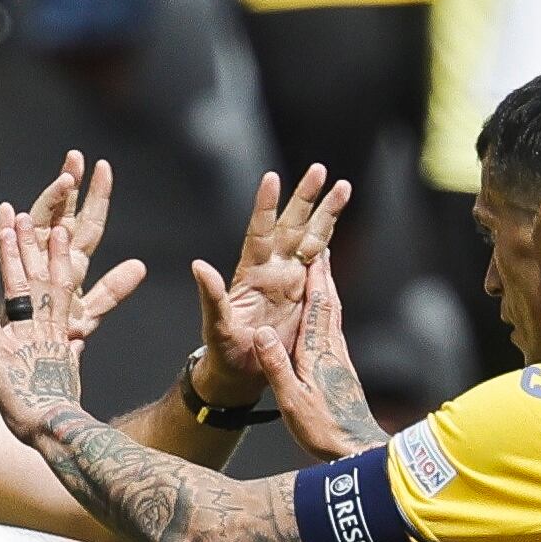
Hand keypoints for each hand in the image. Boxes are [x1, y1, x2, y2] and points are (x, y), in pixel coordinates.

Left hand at [0, 213, 84, 440]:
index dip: (57, 258)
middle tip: (26, 215)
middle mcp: (44, 328)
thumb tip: (76, 346)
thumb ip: (71, 357)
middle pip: (40, 277)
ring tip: (5, 226)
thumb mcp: (69, 378)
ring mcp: (23, 336)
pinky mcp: (2, 350)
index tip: (57, 232)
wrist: (57, 428)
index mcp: (60, 334)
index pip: (60, 288)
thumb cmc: (61, 412)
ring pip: (18, 287)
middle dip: (32, 245)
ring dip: (10, 256)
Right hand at [10, 151, 145, 348]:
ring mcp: (27, 265)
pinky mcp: (9, 281)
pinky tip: (7, 213)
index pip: (89, 223)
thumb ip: (111, 291)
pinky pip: (6, 254)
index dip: (98, 197)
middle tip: (76, 158)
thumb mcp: (88, 314)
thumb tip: (140, 266)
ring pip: (37, 226)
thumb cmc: (55, 336)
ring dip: (47, 204)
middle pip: (61, 214)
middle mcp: (49, 256)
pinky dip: (5, 233)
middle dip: (68, 186)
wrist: (26, 361)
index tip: (104, 167)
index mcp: (71, 262)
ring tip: (63, 181)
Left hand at [192, 165, 352, 403]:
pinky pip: (319, 262)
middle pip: (292, 226)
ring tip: (343, 185)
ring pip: (311, 238)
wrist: (241, 372)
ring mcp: (289, 279)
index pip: (259, 232)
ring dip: (326, 213)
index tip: (272, 178)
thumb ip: (211, 296)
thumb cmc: (224, 350)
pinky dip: (328, 241)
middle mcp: (272, 269)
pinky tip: (335, 220)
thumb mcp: (215, 324)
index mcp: (252, 273)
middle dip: (306, 198)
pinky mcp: (303, 292)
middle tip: (319, 169)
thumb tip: (198, 266)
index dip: (265, 206)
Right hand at [253, 253, 386, 460]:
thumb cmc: (322, 428)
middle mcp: (331, 350)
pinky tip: (325, 315)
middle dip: (324, 275)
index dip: (315, 278)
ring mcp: (339, 359)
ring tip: (323, 272)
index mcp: (317, 353)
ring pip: (333, 316)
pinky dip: (328, 313)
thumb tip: (263, 333)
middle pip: (329, 304)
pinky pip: (333, 331)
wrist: (354, 449)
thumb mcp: (291, 400)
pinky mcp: (342, 369)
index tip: (312, 250)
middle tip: (322, 248)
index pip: (316, 307)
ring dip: (328, 291)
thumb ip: (276, 365)